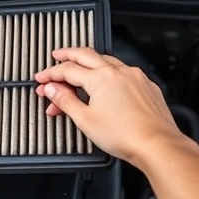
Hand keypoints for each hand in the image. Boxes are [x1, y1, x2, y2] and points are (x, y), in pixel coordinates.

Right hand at [34, 48, 181, 164]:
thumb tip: (52, 89)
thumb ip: (65, 101)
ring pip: (106, 60)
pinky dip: (108, 72)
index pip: (67, 70)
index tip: (42, 79)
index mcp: (101, 78)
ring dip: (88, 61)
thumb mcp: (85, 120)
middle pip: (85, 55)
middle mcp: (118, 71)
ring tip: (79, 67)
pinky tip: (105, 81)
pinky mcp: (146, 85)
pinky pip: (122, 71)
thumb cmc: (125, 135)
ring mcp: (134, 76)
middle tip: (56, 56)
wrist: (157, 144)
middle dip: (67, 54)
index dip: (50, 74)